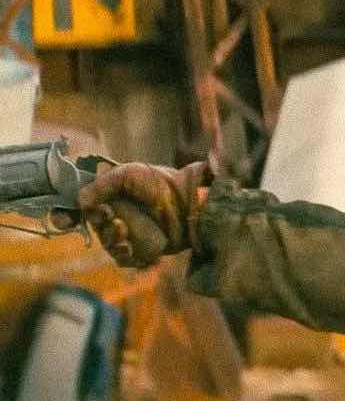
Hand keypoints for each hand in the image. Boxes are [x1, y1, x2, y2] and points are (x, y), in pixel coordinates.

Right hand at [77, 162, 209, 267]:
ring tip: (123, 230)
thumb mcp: (130, 174)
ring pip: (109, 245)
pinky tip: (129, 246)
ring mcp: (129, 235)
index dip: (66, 216)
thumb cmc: (160, 182)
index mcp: (108, 199)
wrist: (190, 201)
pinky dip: (125, 255)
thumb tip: (79, 201)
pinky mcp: (143, 250)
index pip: (78, 211)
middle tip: (109, 216)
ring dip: (112, 239)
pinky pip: (125, 260)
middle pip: (95, 229)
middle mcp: (116, 217)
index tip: (65, 219)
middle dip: (99, 224)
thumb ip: (103, 185)